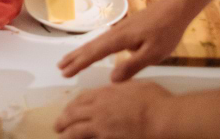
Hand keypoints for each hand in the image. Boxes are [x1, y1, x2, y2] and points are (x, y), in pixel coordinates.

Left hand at [55, 81, 170, 137]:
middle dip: (63, 119)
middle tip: (58, 125)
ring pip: (76, 130)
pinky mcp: (107, 138)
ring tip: (62, 135)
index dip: (73, 105)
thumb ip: (122, 86)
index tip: (70, 109)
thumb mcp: (135, 86)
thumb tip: (117, 85)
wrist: (162, 118)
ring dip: (67, 132)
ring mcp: (101, 126)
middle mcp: (98, 109)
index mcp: (105, 93)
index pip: (82, 98)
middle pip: (73, 114)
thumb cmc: (154, 99)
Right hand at [58, 0, 192, 82]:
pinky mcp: (126, 28)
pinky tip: (95, 50)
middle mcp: (115, 33)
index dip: (79, 64)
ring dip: (82, 51)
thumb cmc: (166, 32)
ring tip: (70, 60)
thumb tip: (111, 78)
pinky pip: (104, 40)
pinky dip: (93, 47)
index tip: (65, 72)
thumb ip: (132, 66)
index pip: (94, 54)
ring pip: (96, 42)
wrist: (175, 8)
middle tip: (59, 67)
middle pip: (90, 46)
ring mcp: (120, 29)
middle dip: (74, 57)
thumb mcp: (153, 54)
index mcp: (119, 40)